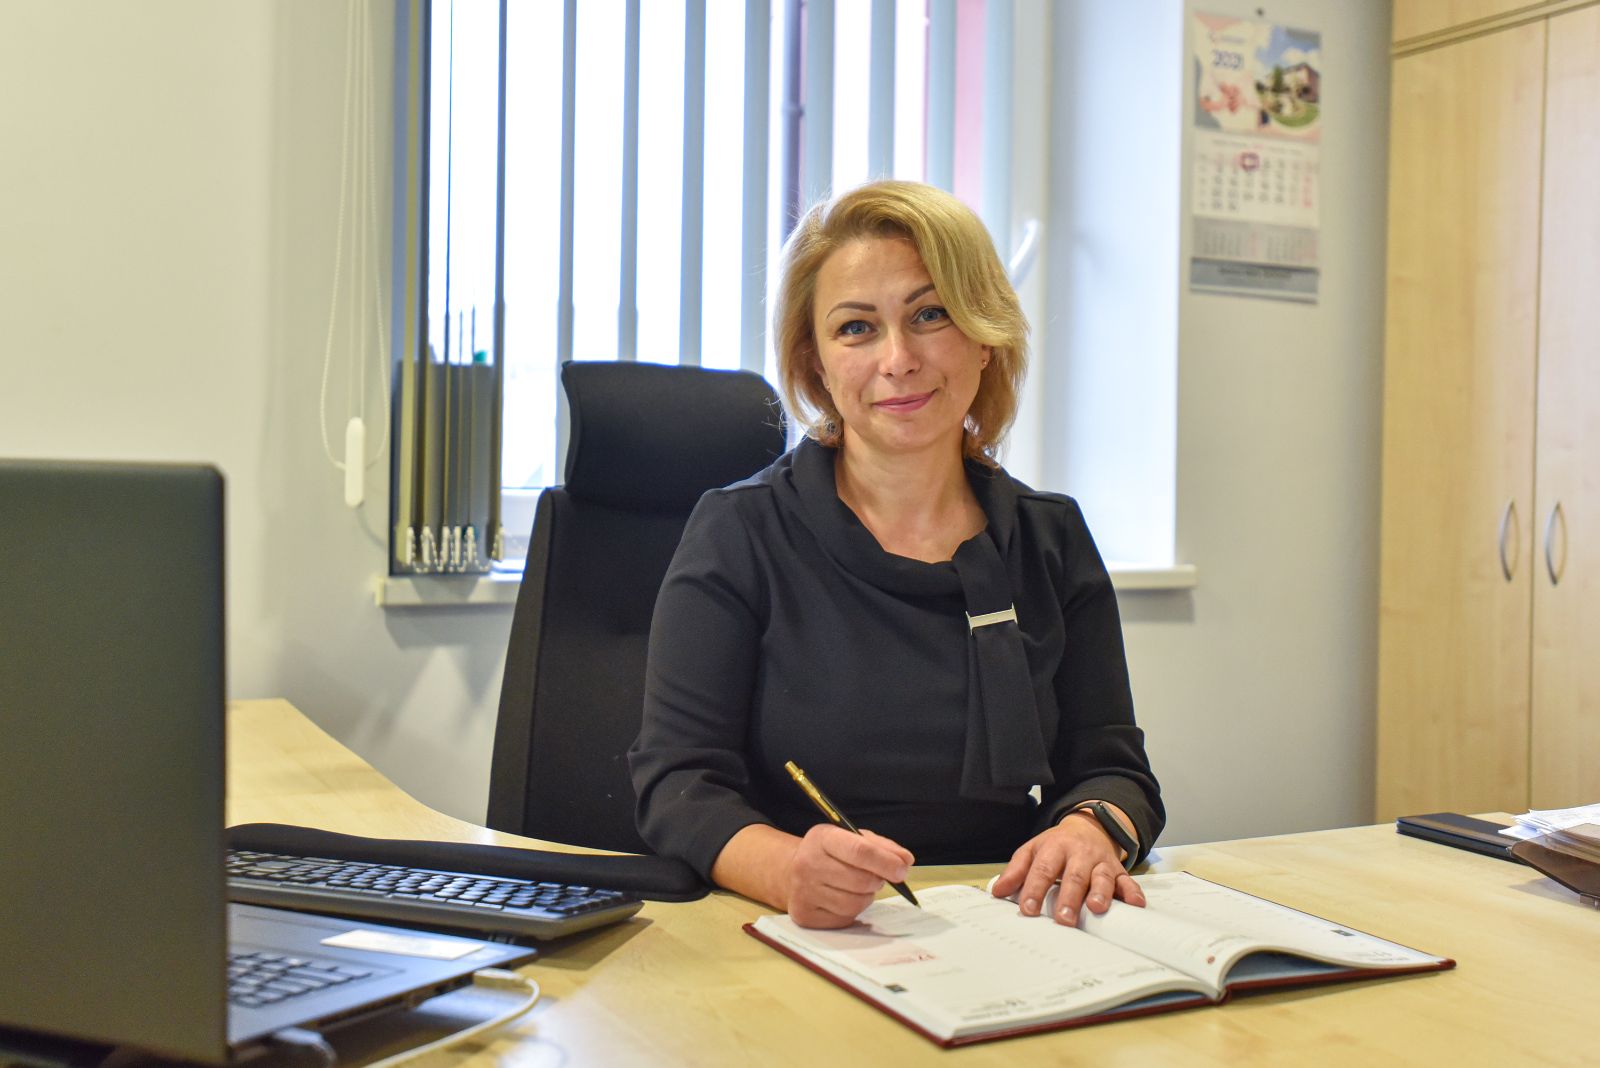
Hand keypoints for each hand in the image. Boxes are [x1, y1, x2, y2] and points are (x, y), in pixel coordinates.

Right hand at [783, 824, 914, 928]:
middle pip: (860, 881)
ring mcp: (803, 892)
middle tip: (877, 877)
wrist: (791, 871)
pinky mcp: (804, 915)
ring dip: (866, 897)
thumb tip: (905, 861)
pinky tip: (843, 898)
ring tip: (858, 887)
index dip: (885, 862)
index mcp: (821, 838)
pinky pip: (845, 918)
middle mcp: (807, 864)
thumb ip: (883, 847)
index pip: (859, 851)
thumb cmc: (830, 853)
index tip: (903, 870)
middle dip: (877, 881)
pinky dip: (852, 911)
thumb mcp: (853, 838)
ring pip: (855, 904)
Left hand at [990, 807, 1144, 925]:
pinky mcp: (1118, 870)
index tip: (1028, 909)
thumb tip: (997, 892)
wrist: (1088, 827)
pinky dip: (1133, 892)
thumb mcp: (1033, 851)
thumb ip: (1016, 871)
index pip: (1043, 869)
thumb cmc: (1056, 846)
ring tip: (1096, 908)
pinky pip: (1128, 881)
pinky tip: (1135, 905)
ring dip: (1100, 892)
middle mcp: (1079, 854)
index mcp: (1054, 848)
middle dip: (1069, 897)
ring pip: (1102, 877)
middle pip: (1074, 876)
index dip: (1035, 889)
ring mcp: (1101, 862)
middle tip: (1063, 919)